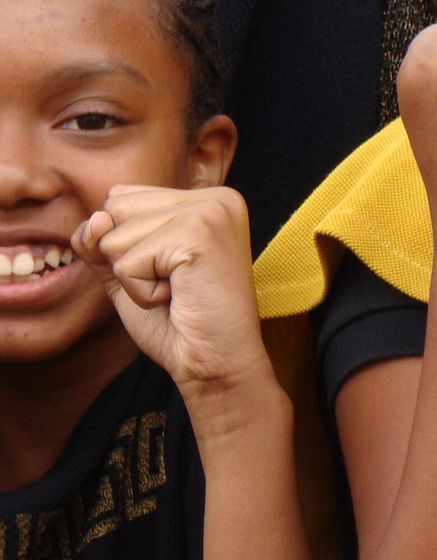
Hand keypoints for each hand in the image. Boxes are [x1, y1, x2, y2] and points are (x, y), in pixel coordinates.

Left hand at [72, 187, 275, 432]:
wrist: (215, 362)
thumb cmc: (179, 320)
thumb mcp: (128, 270)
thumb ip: (101, 239)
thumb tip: (98, 220)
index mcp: (205, 197)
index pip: (120, 198)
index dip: (126, 244)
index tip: (171, 271)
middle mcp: (214, 196)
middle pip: (114, 209)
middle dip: (128, 256)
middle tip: (174, 282)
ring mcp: (210, 212)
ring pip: (114, 236)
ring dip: (133, 277)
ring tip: (177, 290)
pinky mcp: (198, 235)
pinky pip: (126, 263)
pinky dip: (141, 293)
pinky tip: (178, 298)